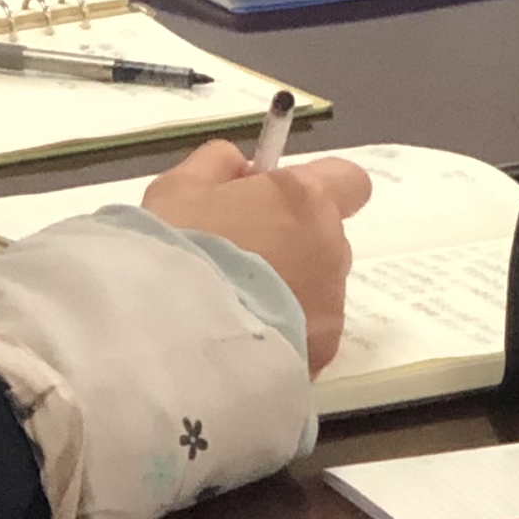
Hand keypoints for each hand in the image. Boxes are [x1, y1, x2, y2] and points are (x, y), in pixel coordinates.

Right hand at [142, 140, 374, 368]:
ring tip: (234, 310)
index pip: (349, 181)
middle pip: (327, 239)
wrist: (169, 337)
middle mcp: (330, 250)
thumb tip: (243, 167)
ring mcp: (330, 307)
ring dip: (290, 292)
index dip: (317, 189)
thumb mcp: (178, 188)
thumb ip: (218, 165)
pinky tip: (240, 340)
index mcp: (305, 200)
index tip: (276, 202)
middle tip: (239, 260)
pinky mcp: (320, 354)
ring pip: (319, 290)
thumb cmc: (176, 251)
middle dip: (295, 244)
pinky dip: (284, 334)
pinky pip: (308, 334)